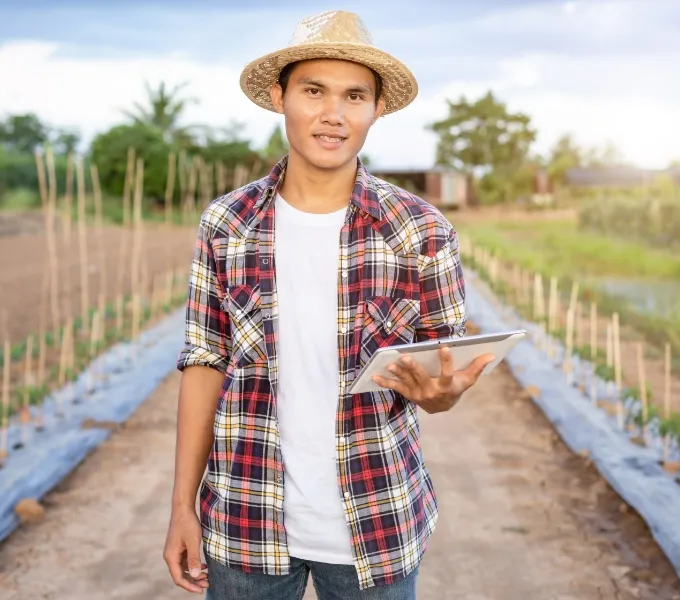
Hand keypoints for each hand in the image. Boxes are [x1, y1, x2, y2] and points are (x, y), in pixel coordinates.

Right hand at [164, 507, 208, 593]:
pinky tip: (204, 566)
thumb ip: (194, 559)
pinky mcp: (179, 547)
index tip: (201, 590)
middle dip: (193, 581)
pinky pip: (185, 561)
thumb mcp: (193, 542)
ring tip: (207, 575)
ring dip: (194, 573)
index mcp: (171, 557)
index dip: (189, 586)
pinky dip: (194, 565)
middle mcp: (170, 556)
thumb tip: (194, 576)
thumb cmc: (188, 523)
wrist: (183, 508)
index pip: (178, 578)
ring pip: (184, 568)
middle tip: (208, 583)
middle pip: (181, 575)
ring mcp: (174, 551)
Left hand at [372, 347, 494, 413]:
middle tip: (406, 356)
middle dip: (413, 367)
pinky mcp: (409, 395)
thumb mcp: (467, 379)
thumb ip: (477, 367)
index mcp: (448, 387)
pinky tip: (374, 376)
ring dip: (398, 373)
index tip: (444, 347)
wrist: (443, 407)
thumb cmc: (456, 388)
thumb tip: (491, 354)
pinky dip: (385, 382)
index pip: (448, 373)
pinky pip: (396, 388)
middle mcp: (432, 392)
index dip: (447, 361)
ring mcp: (419, 394)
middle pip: (422, 378)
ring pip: (407, 382)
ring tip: (390, 364)